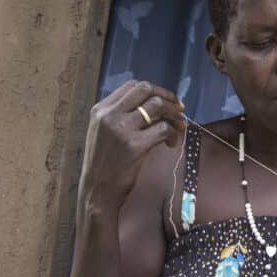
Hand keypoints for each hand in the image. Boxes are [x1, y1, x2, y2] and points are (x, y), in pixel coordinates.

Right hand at [79, 80, 185, 208]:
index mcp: (101, 109)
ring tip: (179, 128)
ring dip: (174, 115)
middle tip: (179, 110)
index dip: (155, 90)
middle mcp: (109, 114)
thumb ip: (121, 116)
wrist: (97, 190)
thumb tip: (156, 105)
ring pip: (157, 106)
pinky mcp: (135, 145)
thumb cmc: (104, 164)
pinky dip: (173, 134)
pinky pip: (163, 128)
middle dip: (168, 98)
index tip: (167, 100)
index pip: (132, 85)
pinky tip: (171, 144)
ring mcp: (122, 129)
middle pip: (146, 90)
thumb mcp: (103, 132)